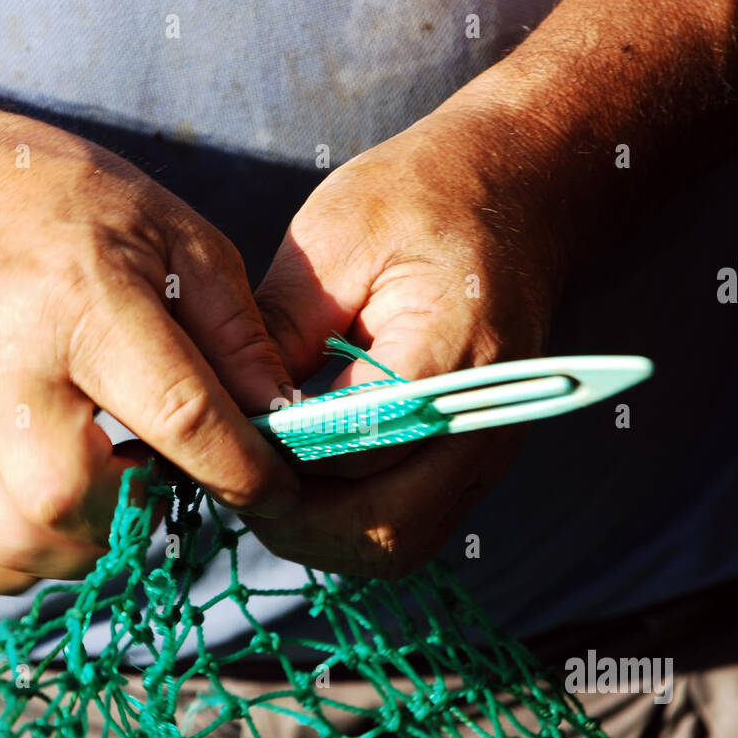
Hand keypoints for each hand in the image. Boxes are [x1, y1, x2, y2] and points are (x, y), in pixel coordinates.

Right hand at [0, 78, 297, 592]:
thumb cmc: (62, 203)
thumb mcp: (173, 236)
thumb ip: (236, 332)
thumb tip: (284, 416)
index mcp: (81, 305)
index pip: (180, 418)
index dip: (244, 470)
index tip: (278, 487)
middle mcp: (3, 370)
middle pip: (72, 503)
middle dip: (142, 511)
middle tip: (164, 473)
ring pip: (16, 541)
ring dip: (87, 542)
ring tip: (112, 486)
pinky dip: (16, 556)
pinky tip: (49, 510)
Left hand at [252, 83, 568, 577]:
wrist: (518, 191)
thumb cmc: (421, 199)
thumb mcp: (331, 239)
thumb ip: (277, 332)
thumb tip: (224, 412)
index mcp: (451, 350)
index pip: (355, 451)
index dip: (278, 464)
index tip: (219, 446)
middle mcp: (485, 418)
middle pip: (383, 526)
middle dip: (295, 522)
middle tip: (231, 485)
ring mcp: (489, 448)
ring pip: (398, 546)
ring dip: (322, 536)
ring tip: (264, 488)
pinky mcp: (477, 460)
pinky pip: (412, 527)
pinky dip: (352, 526)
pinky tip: (305, 485)